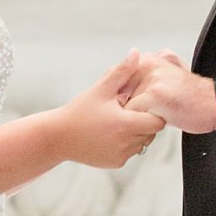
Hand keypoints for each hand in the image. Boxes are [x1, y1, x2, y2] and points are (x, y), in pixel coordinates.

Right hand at [55, 53, 165, 168]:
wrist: (58, 137)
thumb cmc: (79, 111)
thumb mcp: (101, 89)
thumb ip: (121, 71)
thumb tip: (135, 52)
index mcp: (125, 125)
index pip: (158, 123)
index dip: (152, 112)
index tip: (141, 104)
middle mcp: (126, 144)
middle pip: (151, 133)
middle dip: (145, 122)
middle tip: (129, 111)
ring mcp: (122, 156)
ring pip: (142, 144)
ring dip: (137, 133)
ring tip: (119, 121)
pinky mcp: (116, 163)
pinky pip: (131, 152)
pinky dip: (126, 143)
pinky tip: (111, 133)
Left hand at [121, 51, 215, 134]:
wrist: (214, 105)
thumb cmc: (190, 99)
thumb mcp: (164, 82)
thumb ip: (143, 82)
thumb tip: (120, 96)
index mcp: (148, 61)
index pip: (115, 77)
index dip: (115, 98)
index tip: (119, 108)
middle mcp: (148, 65)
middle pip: (117, 93)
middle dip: (122, 109)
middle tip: (131, 119)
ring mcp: (151, 79)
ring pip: (125, 105)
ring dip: (131, 118)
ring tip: (147, 122)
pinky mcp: (155, 95)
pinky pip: (133, 115)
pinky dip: (138, 125)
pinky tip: (151, 126)